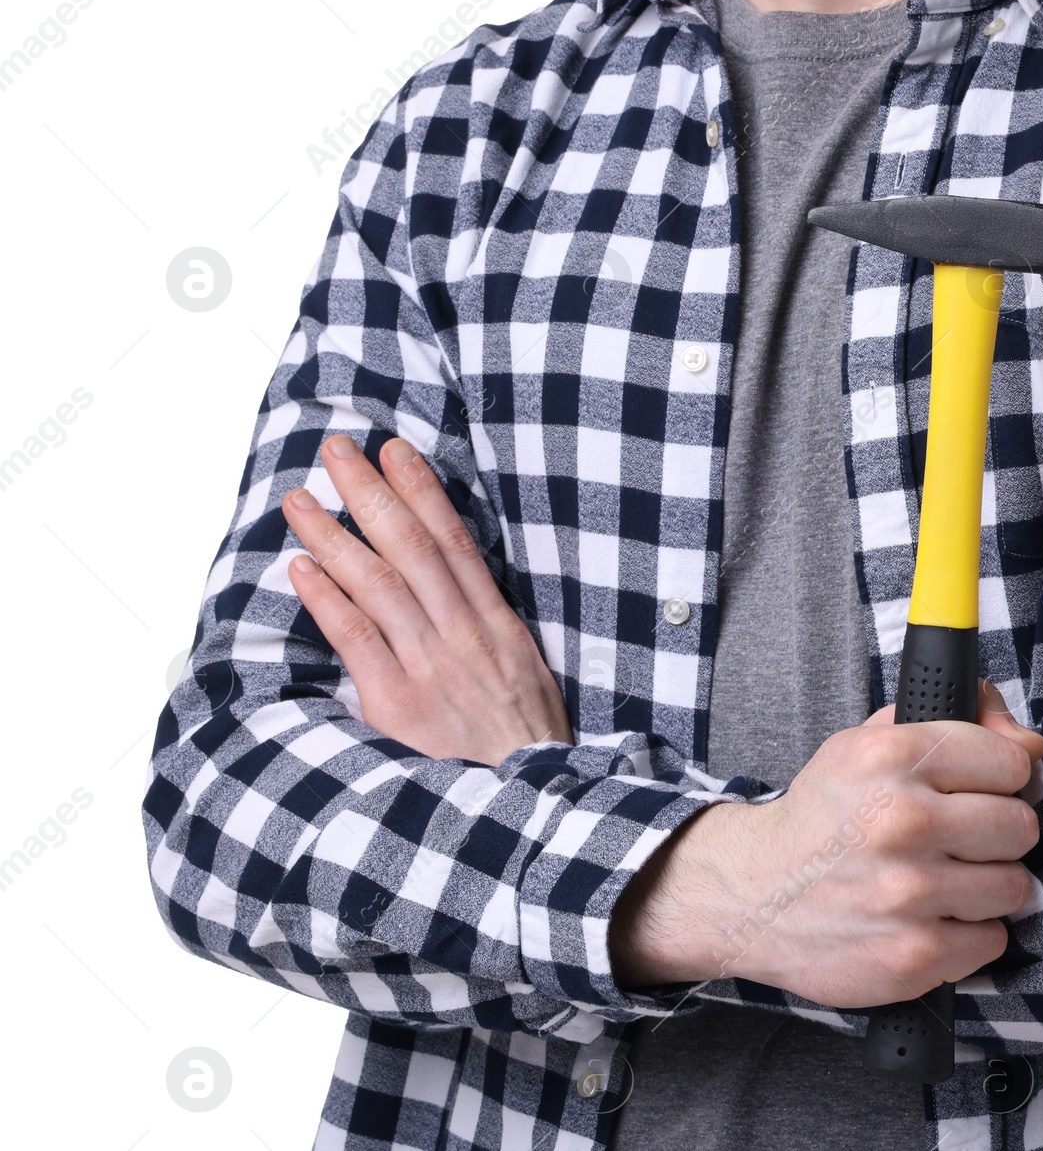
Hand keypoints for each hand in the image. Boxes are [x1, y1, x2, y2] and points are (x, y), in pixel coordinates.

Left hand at [281, 433, 572, 764]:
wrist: (530, 804)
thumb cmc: (524, 746)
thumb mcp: (526, 674)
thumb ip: (491, 631)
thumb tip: (459, 592)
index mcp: (496, 624)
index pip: (454, 540)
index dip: (422, 491)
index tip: (394, 451)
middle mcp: (462, 634)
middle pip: (410, 546)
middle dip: (369, 492)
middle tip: (336, 451)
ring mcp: (429, 665)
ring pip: (376, 582)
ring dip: (333, 534)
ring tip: (300, 499)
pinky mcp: (397, 703)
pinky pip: (356, 638)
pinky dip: (327, 598)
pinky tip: (301, 567)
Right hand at [610, 681, 1042, 1006]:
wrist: (753, 896)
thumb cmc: (825, 817)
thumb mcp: (868, 743)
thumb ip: (955, 720)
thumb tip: (1029, 742)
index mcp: (892, 755)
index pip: (1012, 761)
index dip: (998, 777)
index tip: (977, 789)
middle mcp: (902, 819)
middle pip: (1021, 825)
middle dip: (996, 832)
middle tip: (958, 839)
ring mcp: (909, 892)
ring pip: (1014, 885)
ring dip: (984, 886)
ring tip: (941, 880)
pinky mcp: (914, 955)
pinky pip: (992, 941)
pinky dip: (967, 935)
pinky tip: (928, 919)